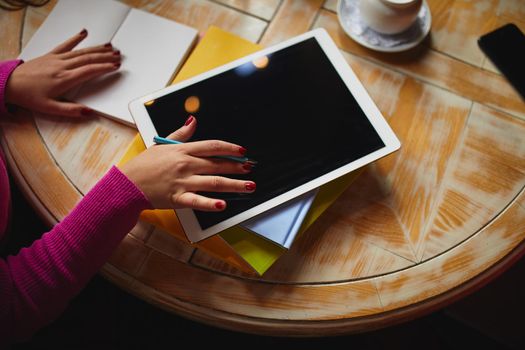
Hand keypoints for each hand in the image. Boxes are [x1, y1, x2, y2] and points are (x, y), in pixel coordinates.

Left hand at [5, 29, 120, 116]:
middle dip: (106, 57)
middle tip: (118, 56)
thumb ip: (71, 110)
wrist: (9, 83)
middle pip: (89, 59)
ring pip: (81, 51)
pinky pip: (66, 45)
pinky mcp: (50, 55)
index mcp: (64, 79)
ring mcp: (56, 59)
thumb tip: (89, 112)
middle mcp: (62, 66)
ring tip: (110, 47)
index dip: (105, 68)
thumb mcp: (50, 109)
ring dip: (97, 49)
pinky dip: (76, 38)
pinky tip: (84, 33)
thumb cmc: (29, 96)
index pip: (90, 71)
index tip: (115, 66)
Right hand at [119, 116, 255, 210]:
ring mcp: (182, 182)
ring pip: (214, 182)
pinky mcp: (178, 198)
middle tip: (250, 169)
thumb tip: (193, 121)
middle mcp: (185, 165)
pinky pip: (198, 201)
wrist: (127, 184)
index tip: (242, 151)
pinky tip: (224, 204)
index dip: (230, 148)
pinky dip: (211, 204)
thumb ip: (180, 135)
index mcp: (182, 151)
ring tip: (249, 186)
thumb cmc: (144, 165)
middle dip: (237, 166)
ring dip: (234, 184)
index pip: (212, 146)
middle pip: (217, 164)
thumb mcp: (161, 144)